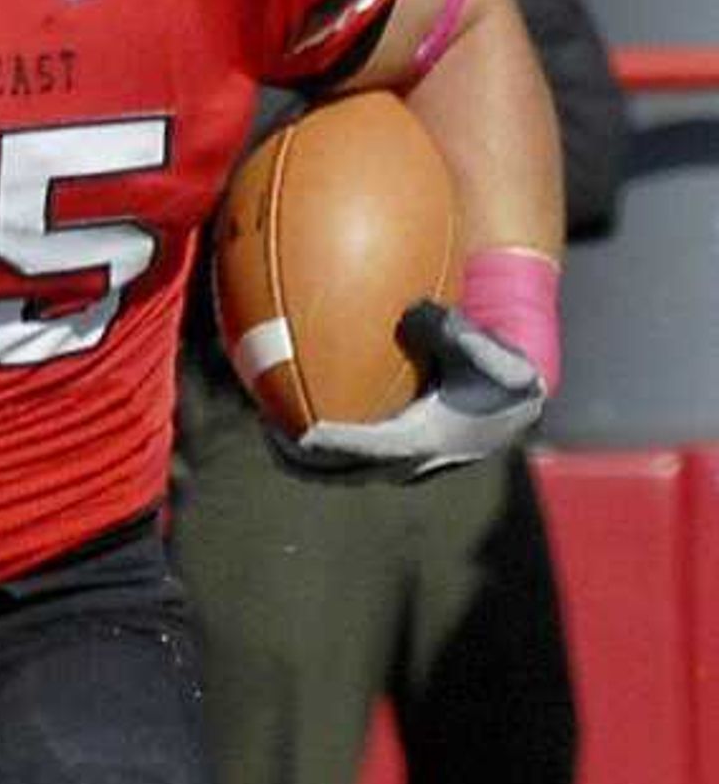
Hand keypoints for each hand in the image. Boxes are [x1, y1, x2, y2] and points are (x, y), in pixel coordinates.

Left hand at [276, 300, 545, 478]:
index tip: (300, 431)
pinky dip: (317, 444)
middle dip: (299, 457)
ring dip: (300, 457)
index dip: (331, 444)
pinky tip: (290, 410)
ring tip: (267, 426)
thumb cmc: (501, 374)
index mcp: (425, 442)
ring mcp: (398, 469)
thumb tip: (413, 311)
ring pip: (336, 472)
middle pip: (338, 471)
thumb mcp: (488, 351)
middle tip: (267, 428)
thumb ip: (454, 333)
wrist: (516, 407)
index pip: (367, 449)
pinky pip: (346, 459)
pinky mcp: (394, 463)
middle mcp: (407, 465)